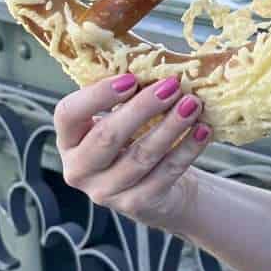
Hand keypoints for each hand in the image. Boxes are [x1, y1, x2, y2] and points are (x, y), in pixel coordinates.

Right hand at [54, 71, 210, 230]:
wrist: (157, 192)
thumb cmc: (134, 143)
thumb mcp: (121, 121)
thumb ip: (126, 97)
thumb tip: (155, 66)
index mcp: (69, 140)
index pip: (67, 114)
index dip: (97, 95)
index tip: (131, 79)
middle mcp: (79, 169)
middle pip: (107, 136)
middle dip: (143, 108)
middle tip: (172, 86)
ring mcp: (105, 192)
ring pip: (141, 156)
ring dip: (171, 126)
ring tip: (192, 104)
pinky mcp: (136, 205)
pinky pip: (165, 173)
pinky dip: (187, 149)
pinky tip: (202, 130)